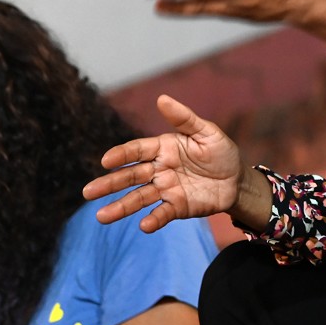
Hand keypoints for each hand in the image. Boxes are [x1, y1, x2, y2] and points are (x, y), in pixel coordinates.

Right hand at [84, 95, 270, 231]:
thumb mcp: (207, 132)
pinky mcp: (177, 207)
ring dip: (121, 207)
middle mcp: (159, 169)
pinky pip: (162, 213)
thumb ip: (184, 118)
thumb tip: (161, 98)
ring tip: (101, 216)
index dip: (121, 155)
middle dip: (109, 184)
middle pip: (130, 177)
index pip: (137, 151)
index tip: (105, 161)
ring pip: (139, 198)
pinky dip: (153, 219)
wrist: (238, 180)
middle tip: (87, 192)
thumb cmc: (221, 152)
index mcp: (163, 148)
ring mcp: (166, 190)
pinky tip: (143, 225)